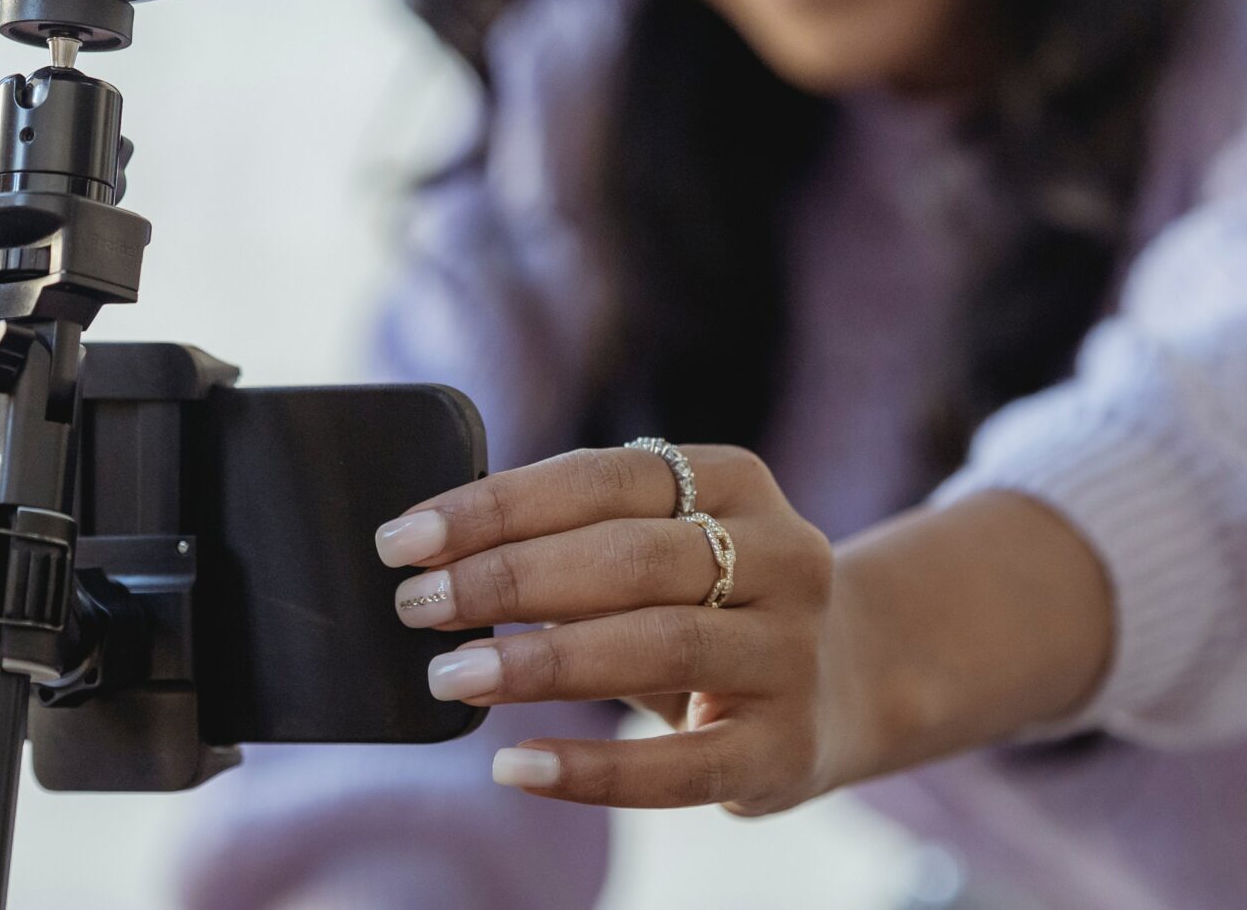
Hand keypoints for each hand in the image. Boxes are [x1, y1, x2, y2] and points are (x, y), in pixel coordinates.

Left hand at [372, 443, 850, 814]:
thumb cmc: (708, 603)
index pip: (602, 477)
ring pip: (656, 645)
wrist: (842, 682)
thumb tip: (434, 555)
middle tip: (417, 606)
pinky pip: (680, 765)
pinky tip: (516, 766)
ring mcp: (791, 652)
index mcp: (736, 481)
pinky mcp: (786, 746)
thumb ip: (575, 538)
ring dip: (540, 660)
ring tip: (451, 676)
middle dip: (507, 579)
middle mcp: (781, 554)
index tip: (404, 539)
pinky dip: (591, 770)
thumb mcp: (663, 546)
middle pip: (629, 556)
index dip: (496, 506)